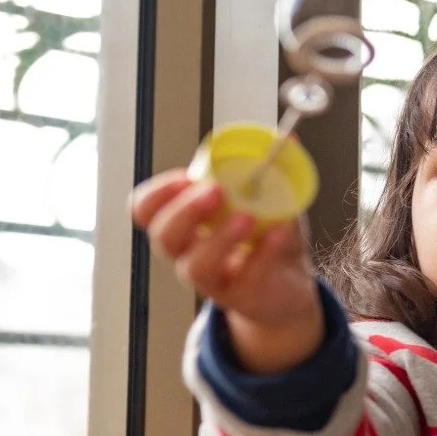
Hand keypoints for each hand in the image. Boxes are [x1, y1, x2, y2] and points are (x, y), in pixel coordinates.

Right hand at [129, 168, 322, 372]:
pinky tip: (281, 232)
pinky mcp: (241, 297)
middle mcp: (188, 253)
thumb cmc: (267, 237)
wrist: (291, 284)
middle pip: (164, 237)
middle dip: (185, 211)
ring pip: (195, 266)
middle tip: (216, 192)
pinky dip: (263, 253)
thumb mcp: (270, 200)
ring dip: (218, 238)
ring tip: (247, 218)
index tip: (185, 177)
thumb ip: (272, 172)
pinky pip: (245, 278)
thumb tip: (288, 138)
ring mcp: (212, 280)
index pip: (145, 211)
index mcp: (185, 224)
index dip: (157, 194)